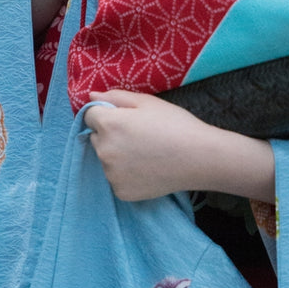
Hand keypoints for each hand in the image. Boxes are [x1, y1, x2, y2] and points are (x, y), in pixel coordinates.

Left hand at [83, 90, 274, 202]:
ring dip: (117, 155)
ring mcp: (111, 174)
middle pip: (97, 138)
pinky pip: (116, 178)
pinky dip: (126, 174)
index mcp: (108, 125)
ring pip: (106, 159)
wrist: (198, 158)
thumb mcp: (147, 102)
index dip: (107, 113)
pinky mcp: (121, 192)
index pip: (90, 115)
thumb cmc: (174, 124)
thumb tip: (91, 95)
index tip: (126, 118)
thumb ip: (115, 97)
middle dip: (110, 134)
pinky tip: (146, 168)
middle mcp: (104, 151)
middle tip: (138, 135)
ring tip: (145, 152)